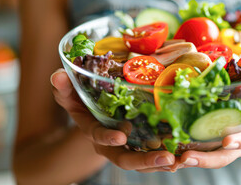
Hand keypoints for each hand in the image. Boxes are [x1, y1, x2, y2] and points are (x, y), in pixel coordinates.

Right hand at [50, 68, 174, 171]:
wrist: (95, 108)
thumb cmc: (82, 99)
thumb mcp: (70, 92)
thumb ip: (64, 87)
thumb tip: (57, 76)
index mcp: (94, 131)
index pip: (98, 137)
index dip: (107, 138)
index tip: (121, 135)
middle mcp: (111, 143)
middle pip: (126, 159)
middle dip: (145, 161)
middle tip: (167, 159)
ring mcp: (127, 146)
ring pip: (143, 161)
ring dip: (161, 163)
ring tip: (180, 162)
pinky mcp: (141, 144)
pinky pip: (153, 154)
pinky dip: (167, 157)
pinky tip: (184, 156)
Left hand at [169, 71, 240, 171]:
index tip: (227, 141)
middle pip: (227, 155)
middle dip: (209, 159)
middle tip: (188, 157)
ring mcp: (225, 138)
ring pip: (211, 155)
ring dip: (194, 159)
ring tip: (176, 159)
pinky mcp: (210, 136)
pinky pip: (200, 147)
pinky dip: (186, 152)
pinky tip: (170, 153)